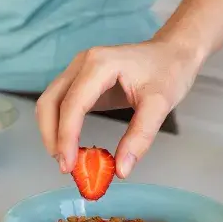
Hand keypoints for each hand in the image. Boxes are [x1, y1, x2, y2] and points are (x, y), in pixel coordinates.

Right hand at [36, 38, 202, 178]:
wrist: (173, 51)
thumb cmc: (169, 71)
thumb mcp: (160, 104)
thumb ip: (140, 136)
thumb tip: (121, 170)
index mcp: (100, 64)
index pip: (72, 103)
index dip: (66, 137)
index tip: (69, 165)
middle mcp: (82, 63)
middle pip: (50, 101)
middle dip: (52, 136)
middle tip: (65, 167)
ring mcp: (78, 70)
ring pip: (50, 102)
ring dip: (52, 132)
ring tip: (68, 160)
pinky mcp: (80, 80)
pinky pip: (61, 103)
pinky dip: (60, 126)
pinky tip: (72, 146)